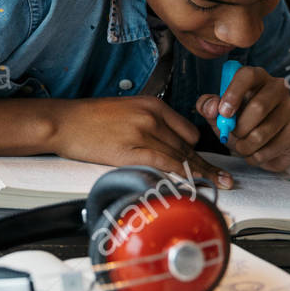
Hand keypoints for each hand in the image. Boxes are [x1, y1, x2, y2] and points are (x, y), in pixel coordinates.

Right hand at [50, 96, 232, 187]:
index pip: (187, 130)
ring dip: (199, 173)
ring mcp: (143, 132)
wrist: (65, 122)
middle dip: (205, 165)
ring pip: (180, 156)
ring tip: (217, 186)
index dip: (198, 151)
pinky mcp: (132, 149)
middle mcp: (152, 116)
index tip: (210, 164)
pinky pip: (166, 164)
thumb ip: (150, 124)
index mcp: (152, 104)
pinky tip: (193, 184)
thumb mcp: (126, 111)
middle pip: (188, 146)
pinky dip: (182, 175)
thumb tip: (167, 145)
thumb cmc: (90, 120)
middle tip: (225, 180)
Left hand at [196, 65, 289, 171]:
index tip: (223, 112)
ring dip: (244, 146)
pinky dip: (255, 157)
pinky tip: (256, 152)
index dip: (233, 93)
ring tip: (243, 146)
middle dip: (238, 128)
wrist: (269, 141)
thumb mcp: (220, 113)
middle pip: (258, 107)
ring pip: (261, 134)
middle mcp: (278, 88)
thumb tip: (211, 107)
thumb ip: (208, 106)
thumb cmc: (242, 120)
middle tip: (233, 134)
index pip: (247, 75)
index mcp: (257, 77)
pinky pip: (269, 150)